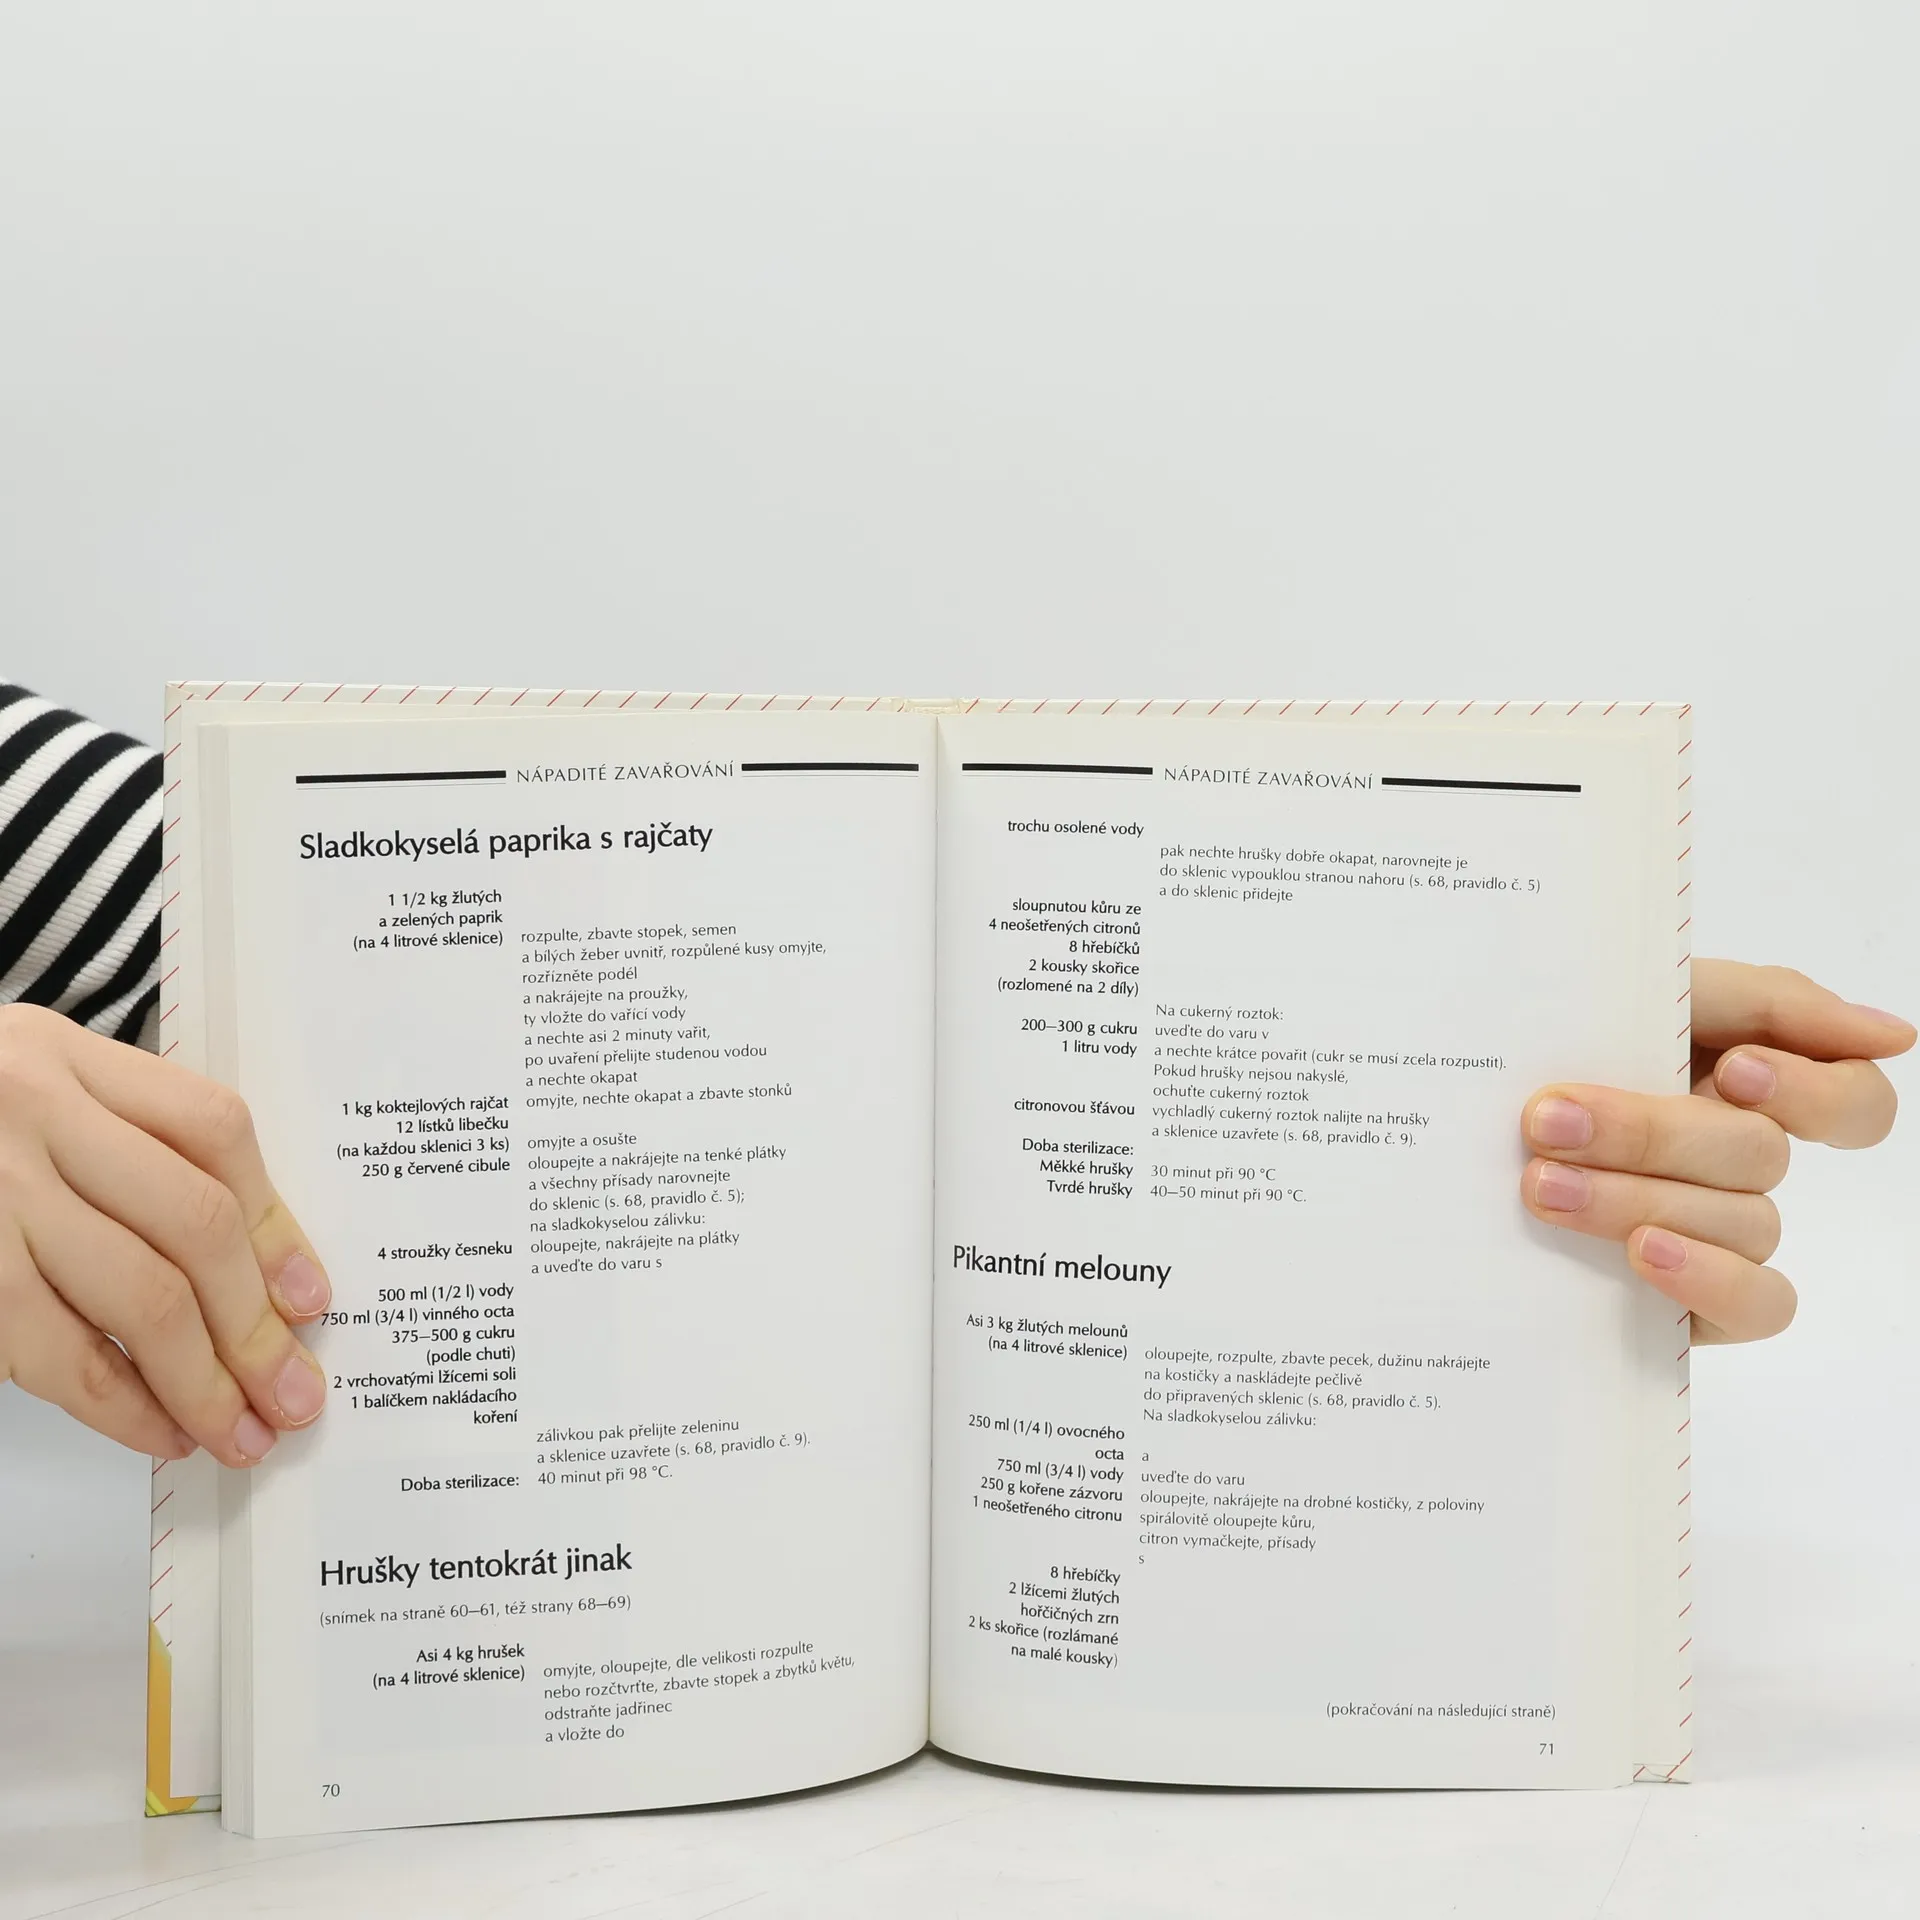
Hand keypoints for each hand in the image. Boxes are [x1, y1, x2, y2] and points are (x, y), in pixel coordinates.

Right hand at [0, 1004, 329, 1462]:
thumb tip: (263, 1273)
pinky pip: (53, 1349)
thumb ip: (136, 1146)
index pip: (213, 1132)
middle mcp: (33, 1114)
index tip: (312, 1302)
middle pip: (191, 1224)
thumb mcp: (40, 1089)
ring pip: (136, 1296)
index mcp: (69, 1058)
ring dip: (202, 1381)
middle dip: (255, 1326)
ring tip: (240, 1432)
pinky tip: (161, 1431)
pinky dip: (120, 1404)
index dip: (276, 1226)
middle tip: (293, 1394)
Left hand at [1520, 961, 1912, 1341]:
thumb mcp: (1631, 996)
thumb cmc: (1544, 1047)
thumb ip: (1761, 1000)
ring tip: (1541, 1186)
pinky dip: (1706, 1277)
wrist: (1429, 1128)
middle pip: (1760, 1154)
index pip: (1851, 1098)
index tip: (1733, 1072)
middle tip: (1548, 1120)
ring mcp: (1722, 1232)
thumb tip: (1893, 1035)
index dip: (1813, 1089)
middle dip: (1652, 1133)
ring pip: (1743, 1223)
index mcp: (1741, 1084)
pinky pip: (1756, 1305)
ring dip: (1638, 1197)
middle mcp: (1740, 1160)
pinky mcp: (1696, 1301)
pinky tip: (1641, 1253)